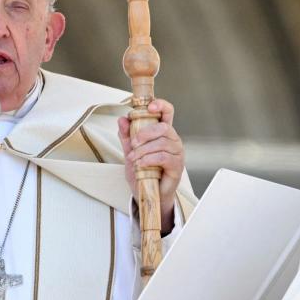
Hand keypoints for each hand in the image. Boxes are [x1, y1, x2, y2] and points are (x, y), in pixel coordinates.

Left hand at [117, 99, 184, 233]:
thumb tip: (122, 119)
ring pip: (162, 143)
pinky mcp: (177, 166)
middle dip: (145, 133)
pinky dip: (149, 159)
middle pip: (163, 127)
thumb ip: (126, 136)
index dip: (161, 105)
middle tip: (133, 143)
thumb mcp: (130, 151)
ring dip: (144, 150)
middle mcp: (172, 140)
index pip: (167, 112)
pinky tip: (141, 164)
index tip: (149, 107)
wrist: (146, 193)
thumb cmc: (142, 171)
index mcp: (162, 132)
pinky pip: (164, 157)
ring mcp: (177, 153)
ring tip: (134, 158)